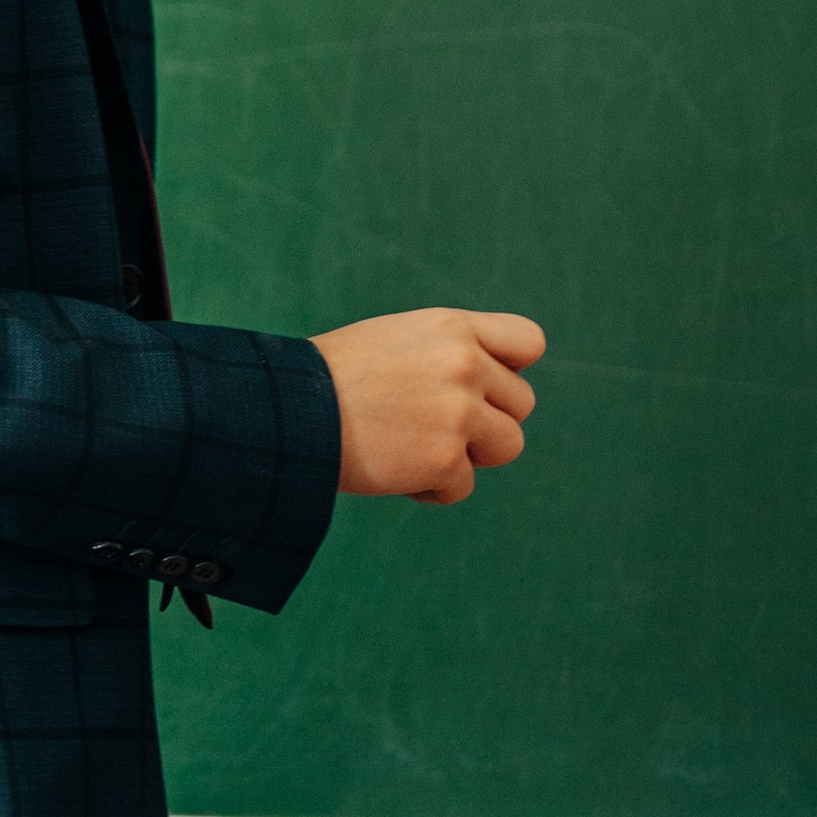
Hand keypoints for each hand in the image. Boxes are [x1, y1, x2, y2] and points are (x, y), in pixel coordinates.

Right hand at [310, 307, 545, 503]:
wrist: (288, 412)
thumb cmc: (330, 380)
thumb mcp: (395, 341)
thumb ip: (447, 355)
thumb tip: (491, 392)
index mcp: (451, 327)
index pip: (528, 342)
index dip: (511, 369)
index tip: (480, 385)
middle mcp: (464, 363)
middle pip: (521, 404)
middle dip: (485, 421)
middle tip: (430, 425)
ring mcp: (459, 411)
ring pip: (508, 445)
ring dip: (468, 456)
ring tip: (417, 450)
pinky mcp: (446, 458)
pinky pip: (463, 486)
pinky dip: (432, 488)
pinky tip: (393, 471)